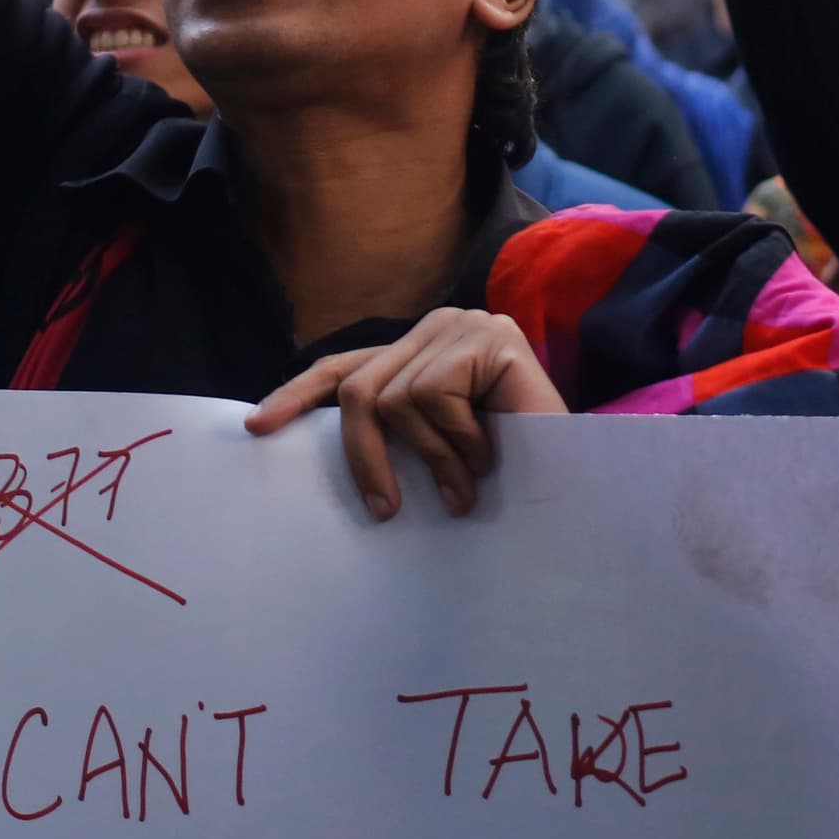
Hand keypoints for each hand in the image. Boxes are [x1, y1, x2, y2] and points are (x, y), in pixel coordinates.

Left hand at [245, 307, 567, 521]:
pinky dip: (457, 444)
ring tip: (467, 488)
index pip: (344, 367)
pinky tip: (489, 459)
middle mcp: (439, 327)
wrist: (581, 477)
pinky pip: (434, 398)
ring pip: (395, 401)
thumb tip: (320, 449)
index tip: (258, 428)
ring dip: (433, 460)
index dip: (298, 395)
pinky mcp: (490, 339)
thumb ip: (394, 434)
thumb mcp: (435, 450)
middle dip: (364, 457)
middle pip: (360, 390)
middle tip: (384, 511)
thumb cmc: (510, 471)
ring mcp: (466, 327)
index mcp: (420, 351)